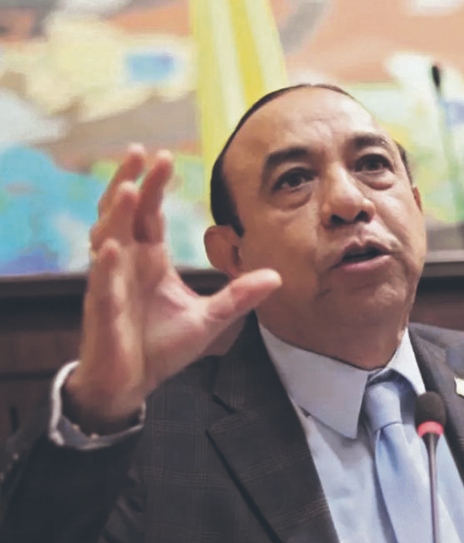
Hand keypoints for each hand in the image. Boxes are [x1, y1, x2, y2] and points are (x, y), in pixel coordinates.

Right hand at [64, 145, 281, 433]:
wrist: (133, 383)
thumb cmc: (161, 347)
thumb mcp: (210, 318)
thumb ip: (239, 296)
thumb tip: (277, 277)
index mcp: (149, 259)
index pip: (149, 213)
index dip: (154, 185)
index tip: (165, 156)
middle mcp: (125, 263)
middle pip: (125, 212)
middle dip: (133, 181)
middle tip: (145, 152)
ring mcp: (110, 283)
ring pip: (106, 237)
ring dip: (116, 213)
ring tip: (130, 188)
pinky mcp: (102, 309)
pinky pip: (101, 282)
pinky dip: (105, 264)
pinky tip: (111, 246)